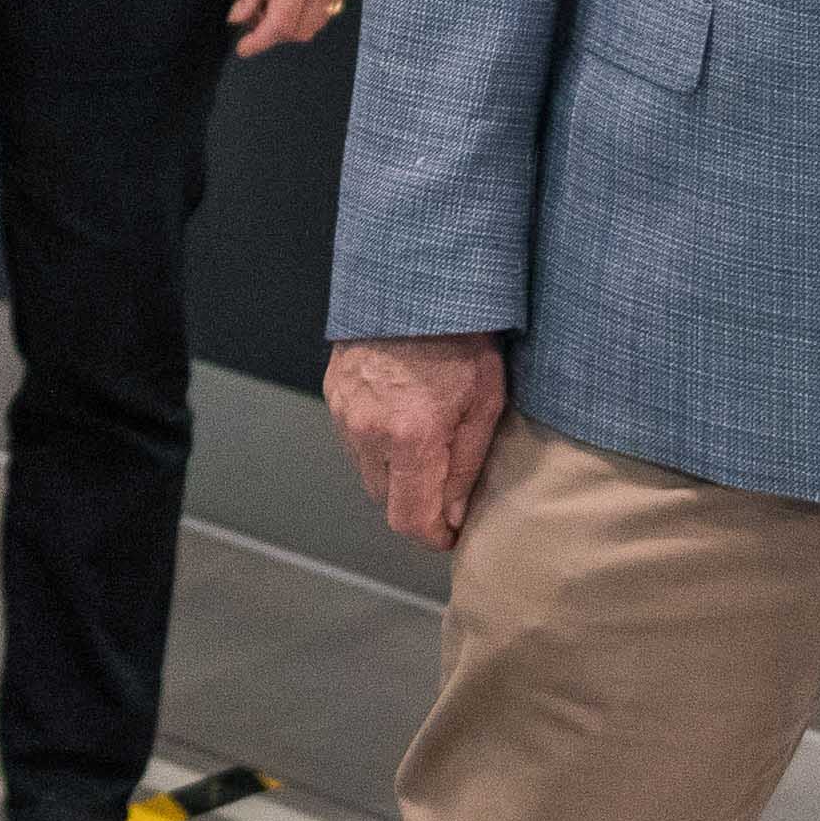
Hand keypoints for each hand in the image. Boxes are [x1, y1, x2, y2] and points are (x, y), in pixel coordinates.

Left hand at [234, 0, 362, 54]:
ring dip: (294, 22)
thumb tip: (238, 20)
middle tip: (255, 16)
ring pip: (319, 20)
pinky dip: (310, 8)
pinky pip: (331, 5)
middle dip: (276, 32)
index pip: (281, 24)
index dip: (260, 42)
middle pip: (302, 30)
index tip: (244, 49)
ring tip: (273, 1)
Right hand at [324, 333, 506, 549]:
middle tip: (447, 484)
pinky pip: (354, 440)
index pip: (409, 520)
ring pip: (368, 471)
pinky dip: (378, 443)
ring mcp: (345, 412)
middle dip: (417, 504)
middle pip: (385, 501)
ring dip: (395, 473)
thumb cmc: (460, 336)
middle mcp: (368, 431)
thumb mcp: (485, 402)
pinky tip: (403, 415)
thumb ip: (466, 466)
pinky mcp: (334, 394)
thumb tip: (453, 515)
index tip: (451, 534)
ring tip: (427, 441)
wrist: (414, 282)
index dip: (432, 538)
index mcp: (410, 437)